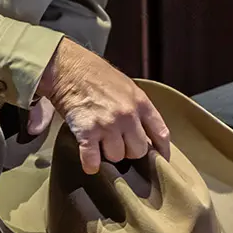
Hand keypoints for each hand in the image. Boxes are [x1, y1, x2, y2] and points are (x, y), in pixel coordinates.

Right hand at [34, 38, 171, 172]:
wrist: (70, 68)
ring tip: (99, 142)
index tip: (159, 161)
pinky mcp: (87, 132)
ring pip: (116, 157)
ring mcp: (108, 124)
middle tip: (117, 143)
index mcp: (141, 103)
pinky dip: (90, 164)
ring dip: (107, 155)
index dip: (162, 152)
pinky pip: (93, 161)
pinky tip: (89, 161)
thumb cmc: (98, 76)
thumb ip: (139, 110)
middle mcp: (127, 115)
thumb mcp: (128, 88)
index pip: (161, 134)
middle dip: (128, 152)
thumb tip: (145, 134)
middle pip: (138, 151)